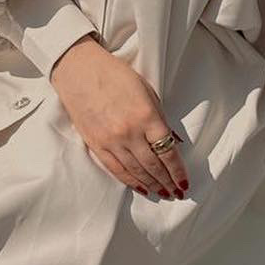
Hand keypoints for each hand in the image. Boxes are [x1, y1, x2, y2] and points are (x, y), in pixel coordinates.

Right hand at [49, 35, 188, 198]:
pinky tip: (141, 188)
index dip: (178, 171)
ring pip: (136, 171)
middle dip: (168, 182)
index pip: (168, 152)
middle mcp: (130, 132)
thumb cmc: (115, 76)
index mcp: (147, 116)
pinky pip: (116, 169)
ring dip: (152, 185)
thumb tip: (175, 142)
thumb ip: (161, 118)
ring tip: (163, 193)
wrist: (79, 70)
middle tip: (177, 193)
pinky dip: (130, 181)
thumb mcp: (147, 91)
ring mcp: (111, 141)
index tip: (184, 182)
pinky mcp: (96, 145)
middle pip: (154, 165)